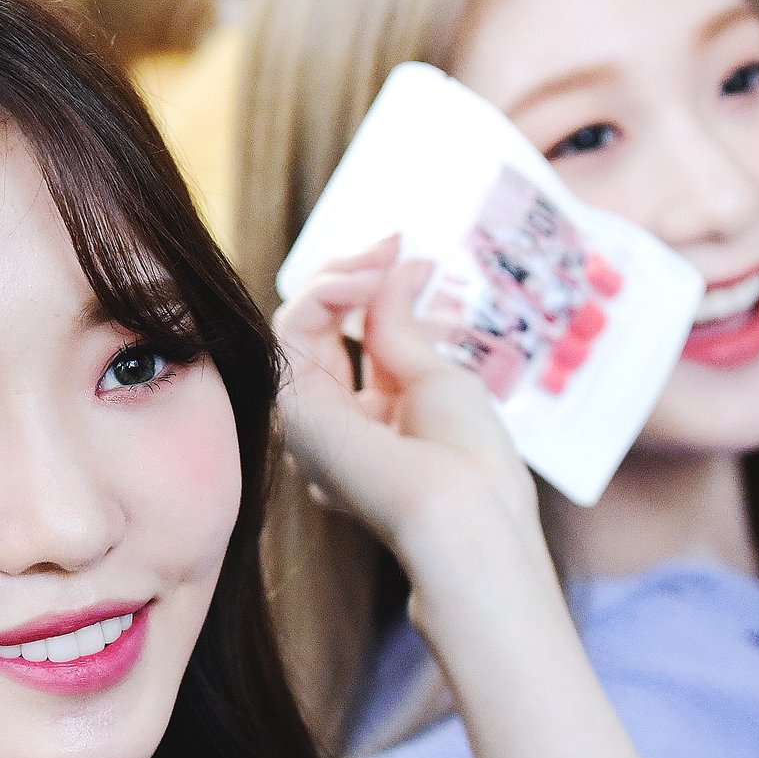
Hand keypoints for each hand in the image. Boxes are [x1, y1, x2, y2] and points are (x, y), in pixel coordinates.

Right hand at [272, 236, 540, 577]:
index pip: (350, 341)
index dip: (374, 292)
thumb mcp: (435, 376)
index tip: (410, 256)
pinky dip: (324, 293)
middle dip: (354, 275)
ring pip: (298, 325)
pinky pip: (291, 332)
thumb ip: (400, 325)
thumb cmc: (468, 460)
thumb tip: (395, 267)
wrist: (461, 512)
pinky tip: (361, 280)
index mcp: (371, 422)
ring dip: (338, 277)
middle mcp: (333, 422)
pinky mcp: (295, 409)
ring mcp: (310, 419)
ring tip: (379, 256)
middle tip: (392, 245)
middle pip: (320, 329)